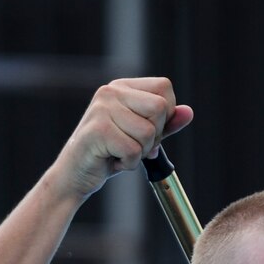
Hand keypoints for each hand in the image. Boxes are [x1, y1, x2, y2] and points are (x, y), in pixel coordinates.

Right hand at [51, 78, 191, 199]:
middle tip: (132, 146)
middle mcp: (111, 92)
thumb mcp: (142, 137)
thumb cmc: (108, 155)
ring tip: (119, 154)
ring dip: (139, 153)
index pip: (164, 88)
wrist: (74, 176)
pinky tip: (112, 161)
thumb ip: (165, 125)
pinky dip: (128, 164)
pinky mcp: (98, 130)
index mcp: (122, 87)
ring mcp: (102, 109)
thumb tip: (189, 112)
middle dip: (154, 136)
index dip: (165, 115)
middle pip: (160, 108)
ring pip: (148, 132)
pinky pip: (133, 150)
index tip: (148, 131)